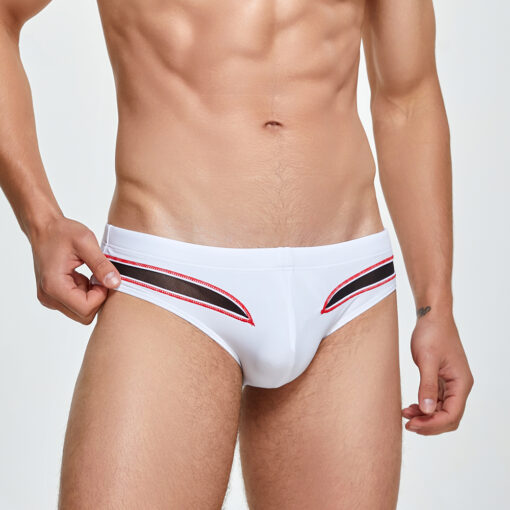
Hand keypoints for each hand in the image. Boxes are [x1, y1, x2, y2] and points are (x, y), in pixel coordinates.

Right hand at [30, 216, 120, 324]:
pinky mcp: (53, 296)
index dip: (101, 296)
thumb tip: (116, 283)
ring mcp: (50, 298)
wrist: (44, 228)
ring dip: (91, 296)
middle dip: (97, 298)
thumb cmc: (61, 232)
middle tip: (99, 277)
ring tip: (89, 275)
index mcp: (54, 286)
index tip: (103, 277)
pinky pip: (76, 305)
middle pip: (84, 315)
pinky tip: (84, 276)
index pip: (86, 309)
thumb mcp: (86, 243)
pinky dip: (85, 293)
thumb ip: (102, 265)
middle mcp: (49, 297)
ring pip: (81, 312)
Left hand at [402, 308, 473, 434]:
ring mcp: (451, 383)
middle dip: (429, 424)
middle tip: (408, 425)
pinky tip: (410, 407)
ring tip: (406, 415)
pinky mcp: (441, 379)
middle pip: (449, 417)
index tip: (413, 425)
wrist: (432, 317)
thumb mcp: (427, 359)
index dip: (433, 424)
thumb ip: (427, 385)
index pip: (452, 414)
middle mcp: (459, 386)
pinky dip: (424, 406)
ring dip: (425, 416)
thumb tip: (427, 410)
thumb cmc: (432, 334)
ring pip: (441, 410)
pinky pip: (435, 400)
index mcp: (461, 382)